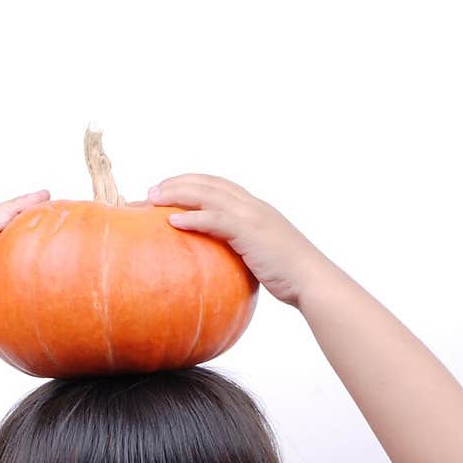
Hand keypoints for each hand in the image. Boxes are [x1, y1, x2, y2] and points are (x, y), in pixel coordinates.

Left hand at [148, 174, 328, 309]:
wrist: (312, 281)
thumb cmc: (290, 276)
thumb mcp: (262, 256)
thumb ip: (243, 250)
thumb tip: (223, 264)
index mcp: (255, 208)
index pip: (218, 185)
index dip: (191, 182)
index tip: (168, 188)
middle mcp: (252, 205)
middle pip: (208, 183)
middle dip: (177, 182)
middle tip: (151, 191)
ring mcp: (252, 216)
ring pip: (208, 195)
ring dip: (177, 194)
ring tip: (152, 200)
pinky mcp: (250, 232)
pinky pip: (215, 220)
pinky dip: (192, 218)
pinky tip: (172, 221)